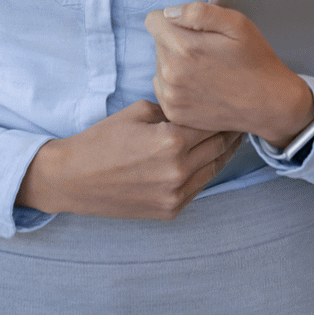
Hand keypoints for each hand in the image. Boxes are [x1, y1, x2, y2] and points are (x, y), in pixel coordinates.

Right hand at [15, 99, 242, 219]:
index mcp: (171, 141)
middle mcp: (178, 171)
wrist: (74, 179)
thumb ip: (174, 110)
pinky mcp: (170, 211)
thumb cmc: (103, 140)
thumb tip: (198, 108)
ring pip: (214, 169)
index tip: (231, 103)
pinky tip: (209, 158)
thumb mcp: (139, 112)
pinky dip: (206, 172)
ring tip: (231, 137)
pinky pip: (199, 188)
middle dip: (230, 131)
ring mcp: (175, 195)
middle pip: (219, 146)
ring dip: (224, 153)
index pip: (211, 122)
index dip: (222, 111)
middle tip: (239, 118)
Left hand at [146, 2, 313, 148]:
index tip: (193, 29)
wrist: (269, 103)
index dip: (173, 20)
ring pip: (159, 64)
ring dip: (176, 63)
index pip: (153, 20)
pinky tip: (201, 86)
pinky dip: (177, 85)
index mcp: (184, 47)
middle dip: (177, 41)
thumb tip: (169, 12)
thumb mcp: (236, 24)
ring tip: (206, 70)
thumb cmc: (255, 60)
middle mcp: (171, 73)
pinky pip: (162, 87)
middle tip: (207, 51)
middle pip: (158, 42)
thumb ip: (198, 11)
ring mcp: (171, 96)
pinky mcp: (173, 112)